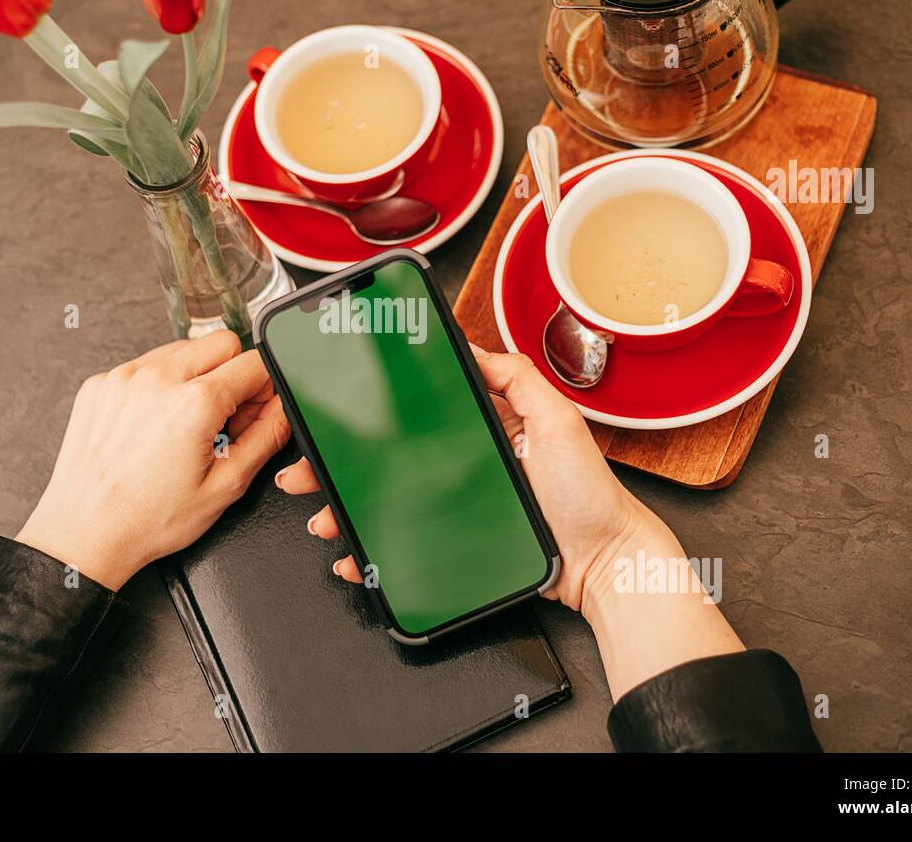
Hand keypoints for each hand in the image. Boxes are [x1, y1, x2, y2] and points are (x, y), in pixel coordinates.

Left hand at [16, 331, 290, 589]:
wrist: (83, 533)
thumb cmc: (147, 520)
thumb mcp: (225, 486)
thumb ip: (265, 438)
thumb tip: (284, 410)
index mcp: (194, 404)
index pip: (253, 362)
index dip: (265, 387)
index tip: (257, 407)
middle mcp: (157, 380)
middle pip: (221, 343)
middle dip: (233, 372)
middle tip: (225, 415)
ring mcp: (124, 377)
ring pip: (182, 349)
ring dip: (196, 375)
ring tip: (186, 423)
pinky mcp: (100, 384)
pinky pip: (145, 365)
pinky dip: (159, 385)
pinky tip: (154, 423)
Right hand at [276, 343, 742, 698]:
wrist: (605, 564)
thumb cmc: (589, 496)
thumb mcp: (559, 419)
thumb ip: (518, 379)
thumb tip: (471, 347)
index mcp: (483, 429)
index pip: (417, 413)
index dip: (373, 412)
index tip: (337, 409)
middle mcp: (463, 465)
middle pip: (388, 459)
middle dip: (339, 462)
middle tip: (306, 468)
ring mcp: (455, 506)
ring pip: (385, 503)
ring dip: (346, 507)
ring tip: (325, 514)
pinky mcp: (454, 544)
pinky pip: (403, 545)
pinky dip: (371, 551)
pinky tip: (352, 553)